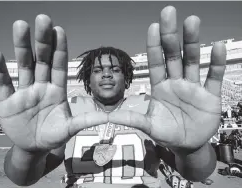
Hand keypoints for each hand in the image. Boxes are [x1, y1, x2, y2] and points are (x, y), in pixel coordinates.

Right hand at [0, 15, 106, 151]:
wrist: (34, 147)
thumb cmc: (53, 135)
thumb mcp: (70, 129)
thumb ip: (85, 120)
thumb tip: (108, 117)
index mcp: (57, 90)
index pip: (59, 65)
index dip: (60, 48)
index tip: (59, 30)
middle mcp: (41, 86)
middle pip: (42, 59)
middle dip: (42, 41)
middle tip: (42, 19)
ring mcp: (24, 92)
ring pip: (24, 65)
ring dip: (22, 47)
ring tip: (20, 25)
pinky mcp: (8, 101)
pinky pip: (4, 83)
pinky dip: (0, 70)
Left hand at [110, 6, 225, 149]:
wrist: (187, 145)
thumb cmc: (167, 133)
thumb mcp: (149, 126)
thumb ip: (132, 119)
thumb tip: (109, 117)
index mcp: (160, 87)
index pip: (156, 62)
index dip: (154, 46)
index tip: (153, 26)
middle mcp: (176, 82)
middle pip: (173, 55)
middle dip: (171, 35)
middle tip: (169, 13)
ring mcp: (193, 87)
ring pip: (192, 61)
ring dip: (192, 42)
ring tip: (192, 21)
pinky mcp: (210, 96)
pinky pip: (213, 77)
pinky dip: (216, 63)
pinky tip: (217, 47)